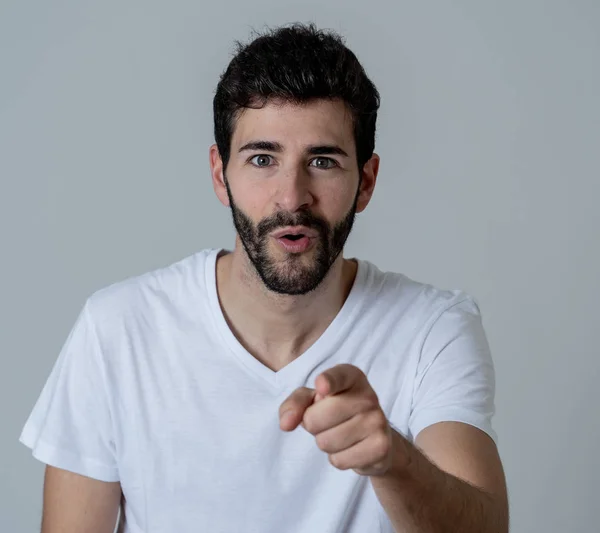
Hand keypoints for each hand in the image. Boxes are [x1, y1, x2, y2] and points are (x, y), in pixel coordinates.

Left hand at [279, 363, 394, 476]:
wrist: (373, 436)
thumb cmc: (336, 411)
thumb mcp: (313, 400)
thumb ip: (295, 403)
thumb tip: (286, 424)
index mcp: (352, 376)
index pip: (338, 376)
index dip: (328, 381)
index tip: (321, 386)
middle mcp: (368, 395)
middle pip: (315, 418)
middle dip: (312, 425)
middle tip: (327, 422)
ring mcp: (378, 421)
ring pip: (325, 442)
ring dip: (325, 443)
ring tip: (340, 434)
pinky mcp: (381, 447)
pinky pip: (339, 460)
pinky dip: (338, 458)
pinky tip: (351, 448)